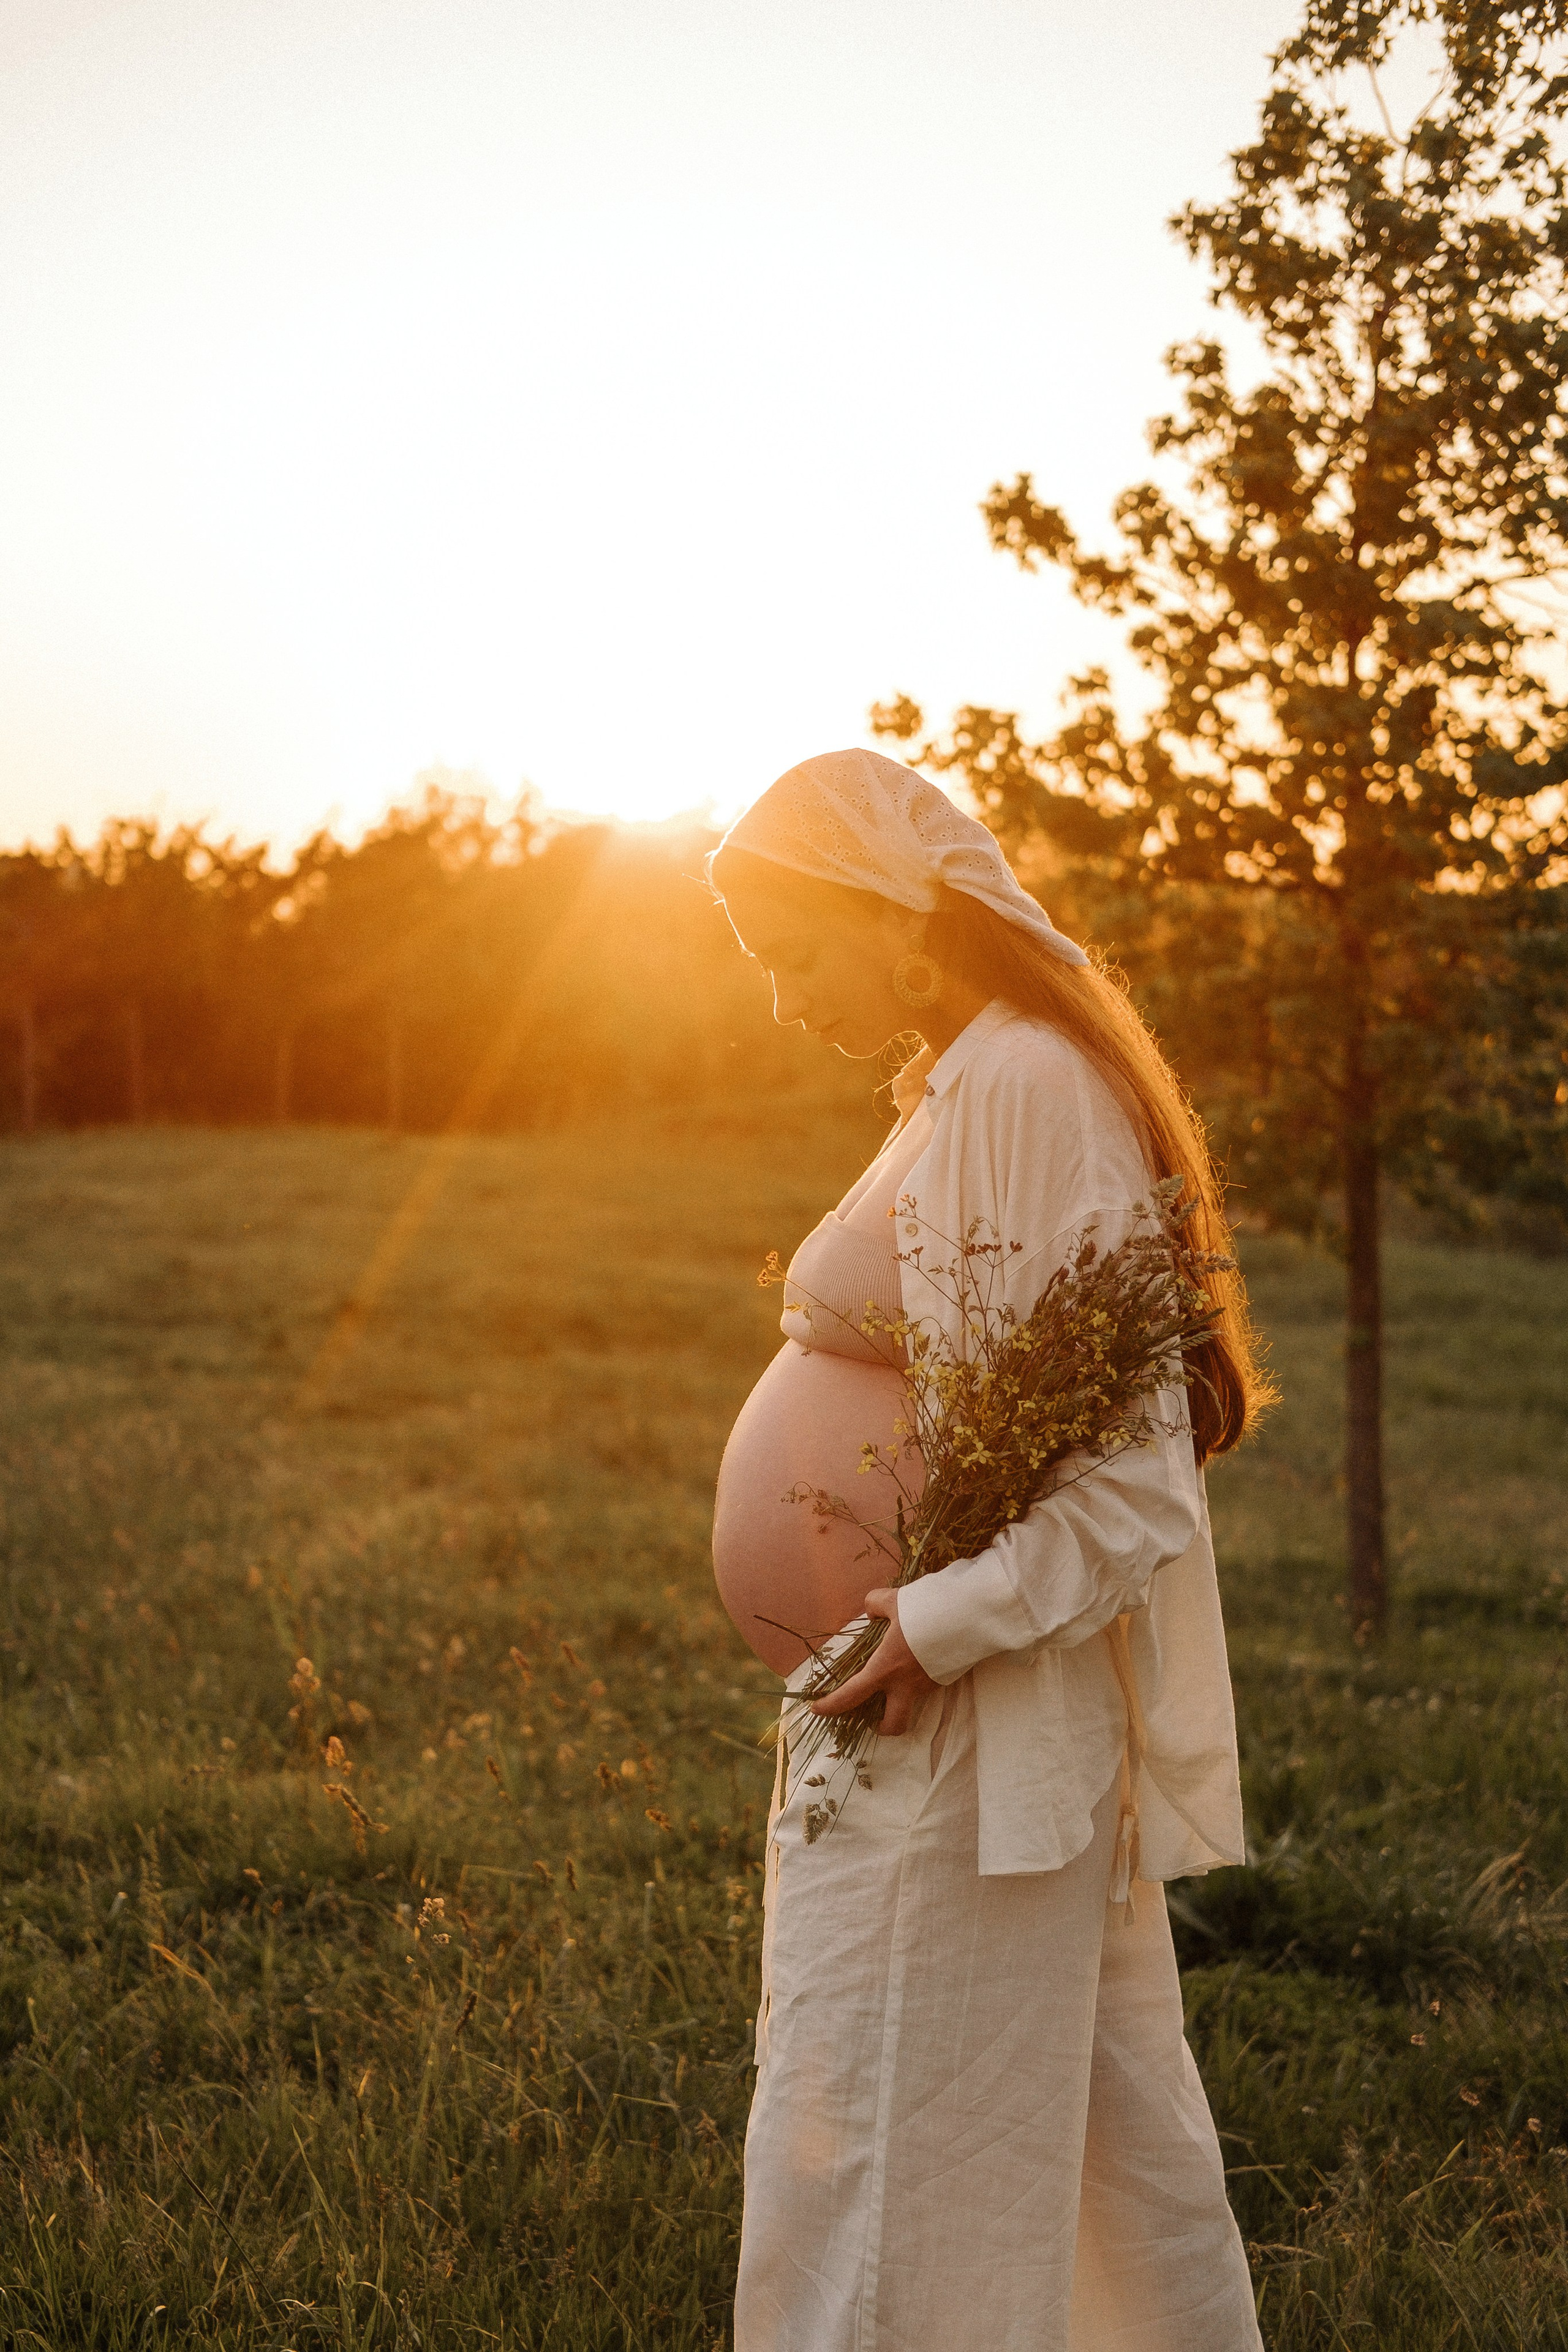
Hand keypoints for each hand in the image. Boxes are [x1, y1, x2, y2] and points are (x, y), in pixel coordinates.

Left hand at [810, 1588, 939, 1736]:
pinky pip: (926, 1688)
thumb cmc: (926, 1609)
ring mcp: (928, 1686)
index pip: (851, 1695)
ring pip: (912, 1706)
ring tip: (896, 1679)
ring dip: (900, 1702)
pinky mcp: (945, 1680)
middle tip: (872, 1718)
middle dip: (881, 1728)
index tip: (817, 1709)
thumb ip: (875, 1604)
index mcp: (885, 1668)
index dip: (831, 1705)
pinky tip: (919, 1660)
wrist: (969, 1615)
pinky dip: (917, 1681)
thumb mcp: (893, 1600)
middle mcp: (906, 1685)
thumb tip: (872, 1610)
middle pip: (893, 1725)